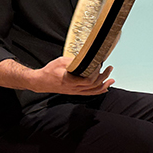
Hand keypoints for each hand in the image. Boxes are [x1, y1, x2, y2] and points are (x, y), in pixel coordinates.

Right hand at [0, 57, 114, 95]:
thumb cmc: (49, 71)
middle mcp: (74, 88)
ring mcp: (75, 92)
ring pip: (92, 91)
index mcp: (70, 81)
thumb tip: (86, 58)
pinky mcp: (75, 92)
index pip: (88, 81)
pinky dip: (98, 91)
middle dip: (104, 77)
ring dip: (103, 85)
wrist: (41, 82)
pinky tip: (104, 88)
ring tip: (111, 79)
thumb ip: (74, 61)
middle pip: (93, 86)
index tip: (99, 65)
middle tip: (110, 68)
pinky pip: (89, 93)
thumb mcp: (61, 61)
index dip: (96, 73)